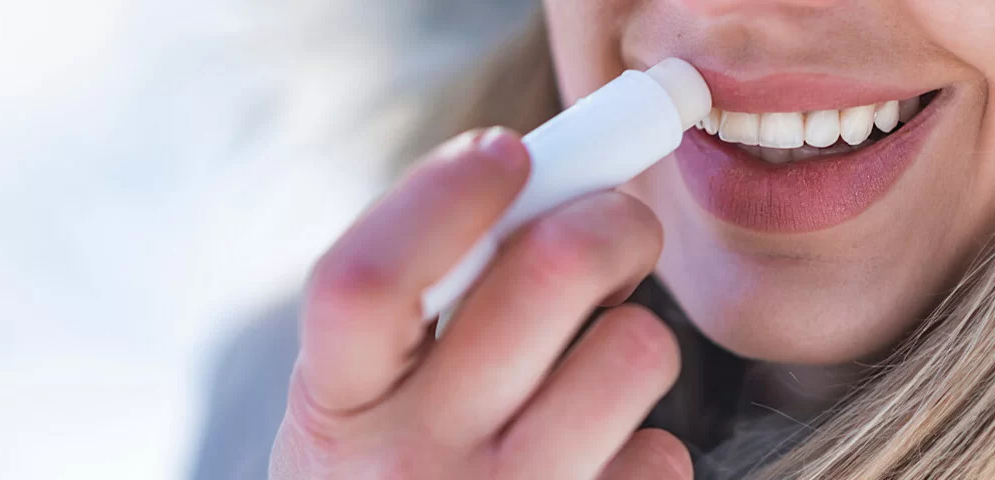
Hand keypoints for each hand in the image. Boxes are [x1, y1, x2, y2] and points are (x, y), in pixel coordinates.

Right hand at [270, 128, 688, 478]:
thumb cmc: (394, 475)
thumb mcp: (358, 400)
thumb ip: (411, 305)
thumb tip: (539, 188)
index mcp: (333, 407)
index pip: (369, 278)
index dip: (445, 194)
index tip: (504, 149)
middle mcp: (407, 468)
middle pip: (545, 279)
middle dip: (608, 218)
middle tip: (618, 222)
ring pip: (632, 353)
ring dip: (636, 336)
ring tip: (599, 361)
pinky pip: (660, 459)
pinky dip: (644, 443)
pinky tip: (598, 460)